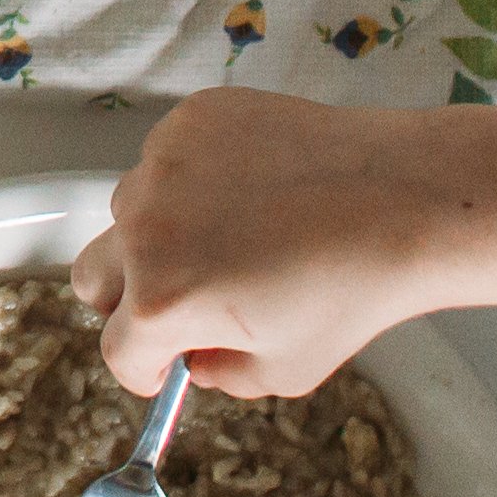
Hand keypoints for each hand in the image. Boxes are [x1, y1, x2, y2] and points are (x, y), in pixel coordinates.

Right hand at [70, 89, 496, 400]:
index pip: (118, 351)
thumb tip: (192, 357)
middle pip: (94, 279)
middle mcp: (144, 229)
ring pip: (130, 213)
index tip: (164, 366)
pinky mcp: (188, 120)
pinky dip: (193, 179)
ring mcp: (161, 164)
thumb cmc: (352, 289)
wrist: (403, 198)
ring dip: (161, 233)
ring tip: (238, 233)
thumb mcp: (286, 371)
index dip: (146, 369)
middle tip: (183, 300)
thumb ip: (220, 376)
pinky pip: (167, 160)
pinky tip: (253, 188)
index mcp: (162, 301)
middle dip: (126, 300)